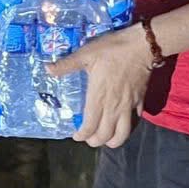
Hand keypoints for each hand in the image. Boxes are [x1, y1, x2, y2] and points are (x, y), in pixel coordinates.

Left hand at [51, 24, 153, 147]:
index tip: (76, 135)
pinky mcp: (140, 102)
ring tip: (105, 138)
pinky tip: (122, 125)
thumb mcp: (86, 53)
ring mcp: (128, 106)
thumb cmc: (112, 49)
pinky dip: (127, 129)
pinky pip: (135, 123)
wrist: (141, 46)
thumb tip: (47, 69)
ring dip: (112, 141)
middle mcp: (113, 107)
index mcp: (98, 97)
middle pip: (105, 135)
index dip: (82, 135)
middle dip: (94, 141)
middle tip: (88, 138)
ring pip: (122, 134)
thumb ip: (67, 64)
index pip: (89, 126)